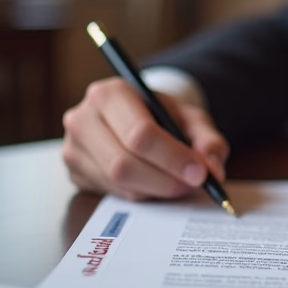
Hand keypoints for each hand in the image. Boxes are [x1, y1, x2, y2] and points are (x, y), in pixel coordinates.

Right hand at [61, 77, 228, 199]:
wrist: (135, 116)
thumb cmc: (162, 115)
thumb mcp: (190, 117)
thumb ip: (207, 139)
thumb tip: (213, 169)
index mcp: (109, 93)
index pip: (140, 133)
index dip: (173, 158)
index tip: (200, 173)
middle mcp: (83, 118)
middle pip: (124, 163)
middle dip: (166, 180)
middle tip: (194, 185)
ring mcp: (74, 147)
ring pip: (119, 183)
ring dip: (156, 190)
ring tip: (180, 184)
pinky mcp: (75, 172)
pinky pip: (112, 193)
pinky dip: (142, 194)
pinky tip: (157, 184)